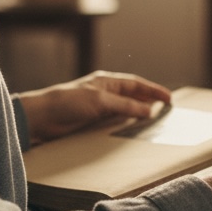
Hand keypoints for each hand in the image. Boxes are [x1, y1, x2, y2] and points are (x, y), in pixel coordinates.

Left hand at [17, 71, 170, 146]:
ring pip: (125, 109)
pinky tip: (132, 129)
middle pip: (133, 95)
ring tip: (154, 120)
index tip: (169, 98)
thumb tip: (149, 110)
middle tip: (166, 109)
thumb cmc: (67, 102)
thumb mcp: (100, 101)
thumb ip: (125, 105)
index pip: (136, 84)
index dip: (153, 90)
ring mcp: (99, 107)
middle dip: (149, 101)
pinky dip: (126, 124)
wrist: (42, 117)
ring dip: (139, 113)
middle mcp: (105, 92)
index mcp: (107, 81)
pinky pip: (115, 121)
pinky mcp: (92, 121)